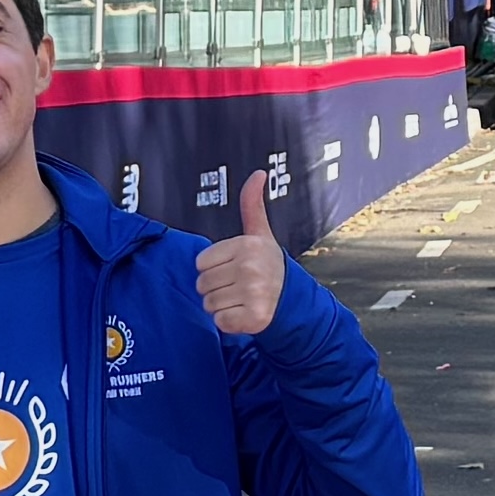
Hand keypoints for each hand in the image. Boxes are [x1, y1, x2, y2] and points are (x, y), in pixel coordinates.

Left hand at [195, 171, 285, 338]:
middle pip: (201, 284)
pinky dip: (229, 323)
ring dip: (221, 305)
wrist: (293, 299)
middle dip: (216, 287)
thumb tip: (258, 173)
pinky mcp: (254, 318)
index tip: (234, 267)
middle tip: (239, 285)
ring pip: (208, 304)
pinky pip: (219, 322)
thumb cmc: (268, 264)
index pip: (201, 262)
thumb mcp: (259, 233)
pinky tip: (245, 313)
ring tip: (242, 298)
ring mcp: (253, 294)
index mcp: (247, 246)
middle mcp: (250, 268)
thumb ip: (251, 204)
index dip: (214, 267)